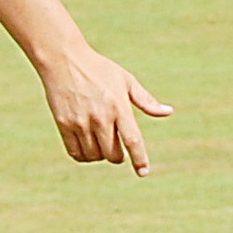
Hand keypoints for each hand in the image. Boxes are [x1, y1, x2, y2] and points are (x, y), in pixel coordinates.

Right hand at [38, 46, 171, 174]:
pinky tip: (88, 148)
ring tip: (101, 144)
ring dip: (101, 156)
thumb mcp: (126, 80)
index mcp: (119, 106)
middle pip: (113, 154)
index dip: (139, 159)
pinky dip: (84, 156)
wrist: (64, 60)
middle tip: (118, 150)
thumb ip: (146, 101)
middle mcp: (100, 117)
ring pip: (95, 156)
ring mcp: (80, 122)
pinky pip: (76, 153)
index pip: (132, 140)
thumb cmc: (99, 70)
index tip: (143, 172)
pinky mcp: (64, 125)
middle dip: (118, 156)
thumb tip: (168, 112)